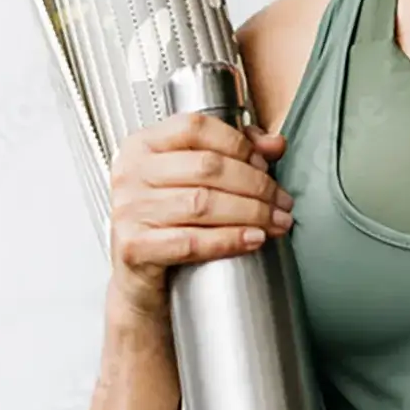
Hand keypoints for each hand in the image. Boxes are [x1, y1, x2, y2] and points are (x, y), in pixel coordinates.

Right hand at [108, 113, 291, 318]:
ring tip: (277, 221)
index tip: (265, 163)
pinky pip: (190, 241)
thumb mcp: (196, 178)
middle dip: (255, 183)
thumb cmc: (167, 221)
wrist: (137, 281)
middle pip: (207, 167)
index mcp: (144, 144)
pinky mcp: (133, 248)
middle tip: (281, 200)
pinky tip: (254, 239)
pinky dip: (229, 240)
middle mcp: (131, 173)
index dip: (238, 143)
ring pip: (203, 204)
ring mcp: (129, 210)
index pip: (196, 127)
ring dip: (251, 213)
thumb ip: (236, 152)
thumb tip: (275, 144)